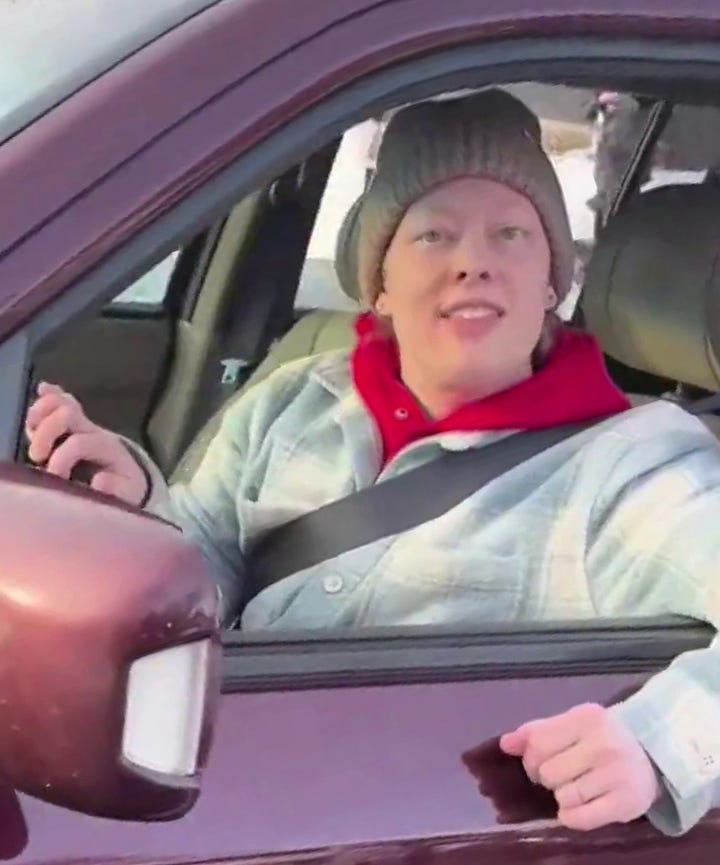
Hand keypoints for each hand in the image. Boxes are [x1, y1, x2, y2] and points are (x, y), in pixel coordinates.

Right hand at [25, 382, 147, 505]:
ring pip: (59, 404)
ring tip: (33, 431)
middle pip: (66, 414)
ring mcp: (80, 423)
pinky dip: (49, 395)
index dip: (60, 460)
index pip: (77, 444)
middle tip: (38, 457)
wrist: (128, 474)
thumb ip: (116, 489)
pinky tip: (42, 389)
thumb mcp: (127, 492)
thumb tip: (99, 480)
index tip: (56, 479)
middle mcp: (91, 430)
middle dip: (46, 433)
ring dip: (40, 414)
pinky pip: (60, 401)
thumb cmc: (124, 485)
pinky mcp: (70, 422)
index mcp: (105, 447)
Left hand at [500, 703, 661, 830]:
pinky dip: (572, 816)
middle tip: (564, 774)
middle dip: (547, 777)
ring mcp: (616, 774)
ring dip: (563, 796)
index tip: (541, 760)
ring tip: (580, 787)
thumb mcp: (571, 725)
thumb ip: (537, 732)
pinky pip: (578, 819)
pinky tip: (581, 806)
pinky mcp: (625, 804)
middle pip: (547, 772)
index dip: (530, 757)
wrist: (651, 757)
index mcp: (587, 717)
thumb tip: (506, 744)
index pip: (537, 743)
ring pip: (562, 796)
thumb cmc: (601, 739)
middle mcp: (603, 743)